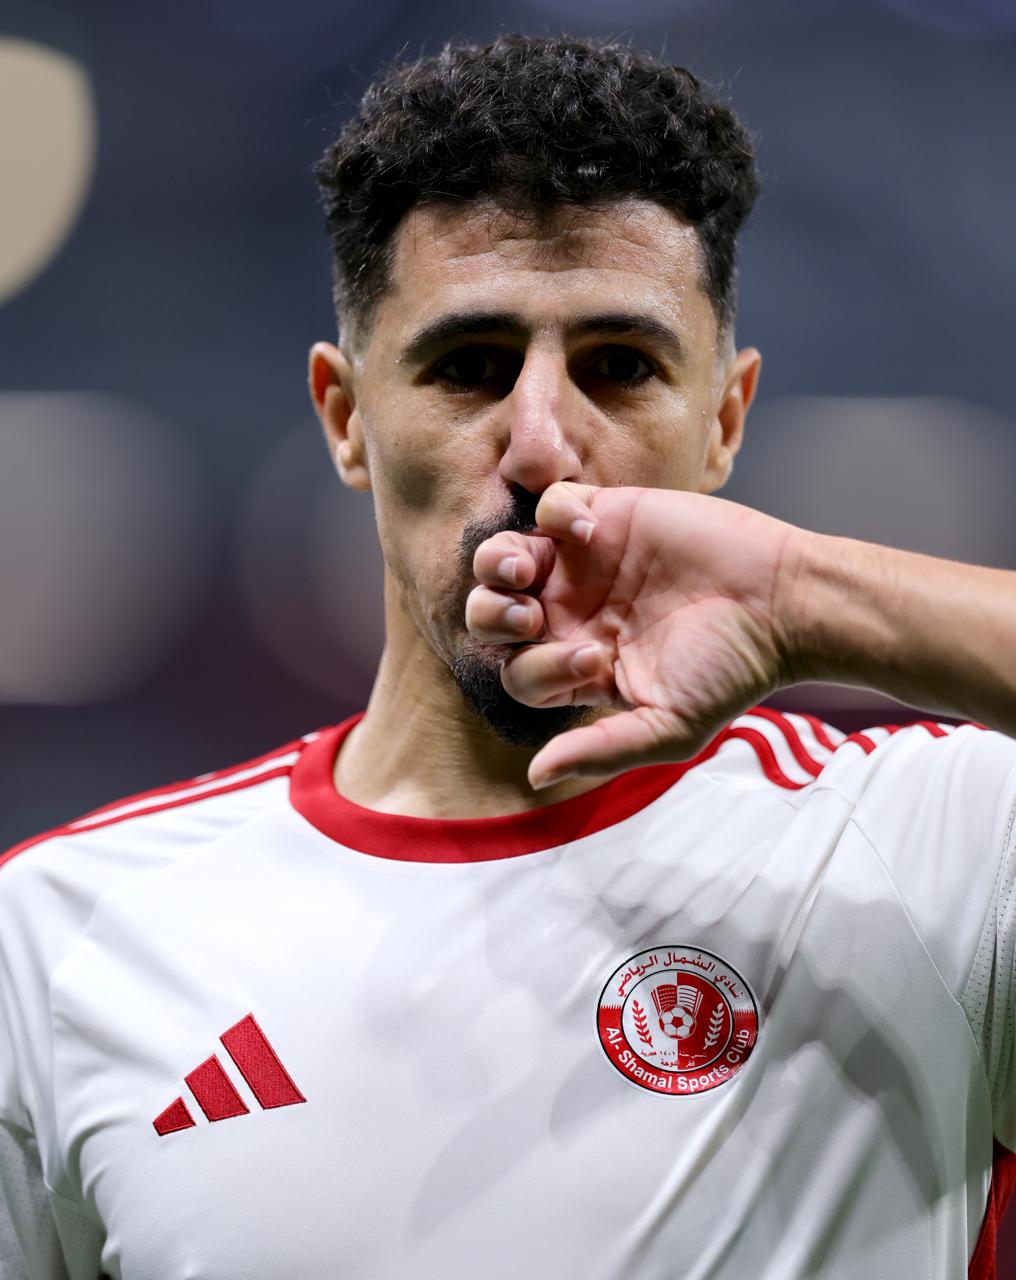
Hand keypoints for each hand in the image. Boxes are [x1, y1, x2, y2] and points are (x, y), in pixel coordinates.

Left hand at [465, 481, 798, 789]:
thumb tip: (535, 777)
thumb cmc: (731, 670)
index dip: (534, 669)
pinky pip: (550, 505)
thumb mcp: (669, 728)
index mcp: (578, 666)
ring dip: (499, 563)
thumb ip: (601, 750)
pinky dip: (556, 514)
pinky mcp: (608, 515)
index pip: (517, 672)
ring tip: (528, 568)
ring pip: (503, 557)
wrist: (781, 604)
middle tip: (528, 615)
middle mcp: (571, 616)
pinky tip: (593, 531)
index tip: (595, 658)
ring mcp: (584, 565)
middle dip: (492, 617)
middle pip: (491, 616)